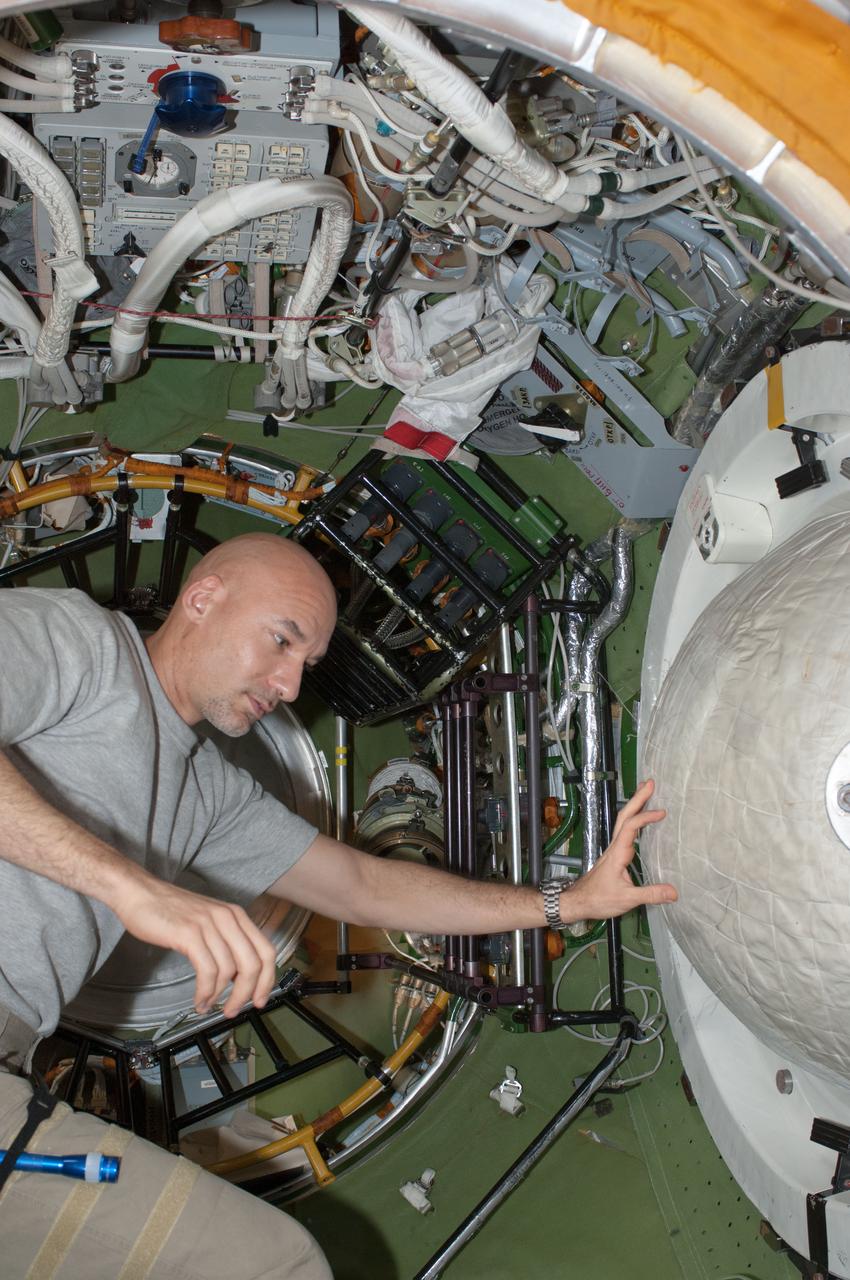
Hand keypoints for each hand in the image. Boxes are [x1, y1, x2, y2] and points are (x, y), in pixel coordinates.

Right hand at [111, 872, 277, 1017]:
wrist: (139, 893)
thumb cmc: (170, 910)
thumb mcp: (208, 920)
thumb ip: (226, 942)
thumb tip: (238, 976)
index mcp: (236, 915)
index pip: (267, 951)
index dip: (268, 980)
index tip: (260, 999)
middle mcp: (227, 918)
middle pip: (253, 964)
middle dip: (246, 994)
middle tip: (233, 1010)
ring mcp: (209, 925)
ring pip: (229, 971)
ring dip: (220, 996)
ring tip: (208, 1006)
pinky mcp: (189, 934)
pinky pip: (207, 971)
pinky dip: (205, 992)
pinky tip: (199, 999)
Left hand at [565, 779, 676, 922]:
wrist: (578, 901)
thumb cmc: (599, 899)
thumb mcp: (627, 899)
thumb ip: (650, 894)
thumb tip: (674, 892)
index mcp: (618, 853)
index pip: (631, 827)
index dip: (646, 817)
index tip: (662, 812)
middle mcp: (614, 846)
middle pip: (624, 816)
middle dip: (637, 798)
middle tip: (650, 782)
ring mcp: (613, 849)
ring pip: (623, 821)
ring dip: (634, 805)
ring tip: (646, 792)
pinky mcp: (614, 855)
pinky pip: (624, 830)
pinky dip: (634, 820)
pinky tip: (641, 820)